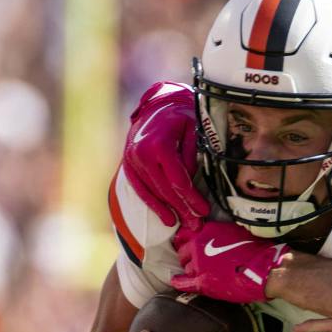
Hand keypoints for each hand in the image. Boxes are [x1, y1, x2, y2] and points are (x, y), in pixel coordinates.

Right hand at [123, 81, 209, 228]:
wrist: (156, 106)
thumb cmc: (180, 117)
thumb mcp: (193, 130)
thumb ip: (191, 155)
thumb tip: (190, 181)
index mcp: (159, 144)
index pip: (178, 181)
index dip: (191, 199)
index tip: (204, 211)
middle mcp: (141, 154)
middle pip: (165, 190)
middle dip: (183, 209)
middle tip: (197, 224)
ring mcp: (131, 160)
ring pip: (152, 192)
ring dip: (168, 211)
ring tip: (184, 225)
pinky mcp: (128, 165)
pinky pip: (140, 189)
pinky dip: (153, 204)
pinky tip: (166, 217)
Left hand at [171, 220, 285, 303]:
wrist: (267, 270)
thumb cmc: (259, 250)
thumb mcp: (237, 232)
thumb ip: (221, 234)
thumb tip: (216, 238)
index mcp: (208, 231)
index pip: (186, 233)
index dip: (187, 240)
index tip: (188, 244)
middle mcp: (199, 245)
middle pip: (183, 251)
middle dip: (186, 255)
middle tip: (192, 259)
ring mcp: (199, 265)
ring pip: (186, 267)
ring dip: (190, 269)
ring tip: (196, 272)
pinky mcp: (203, 283)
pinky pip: (184, 283)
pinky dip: (179, 282)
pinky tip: (176, 281)